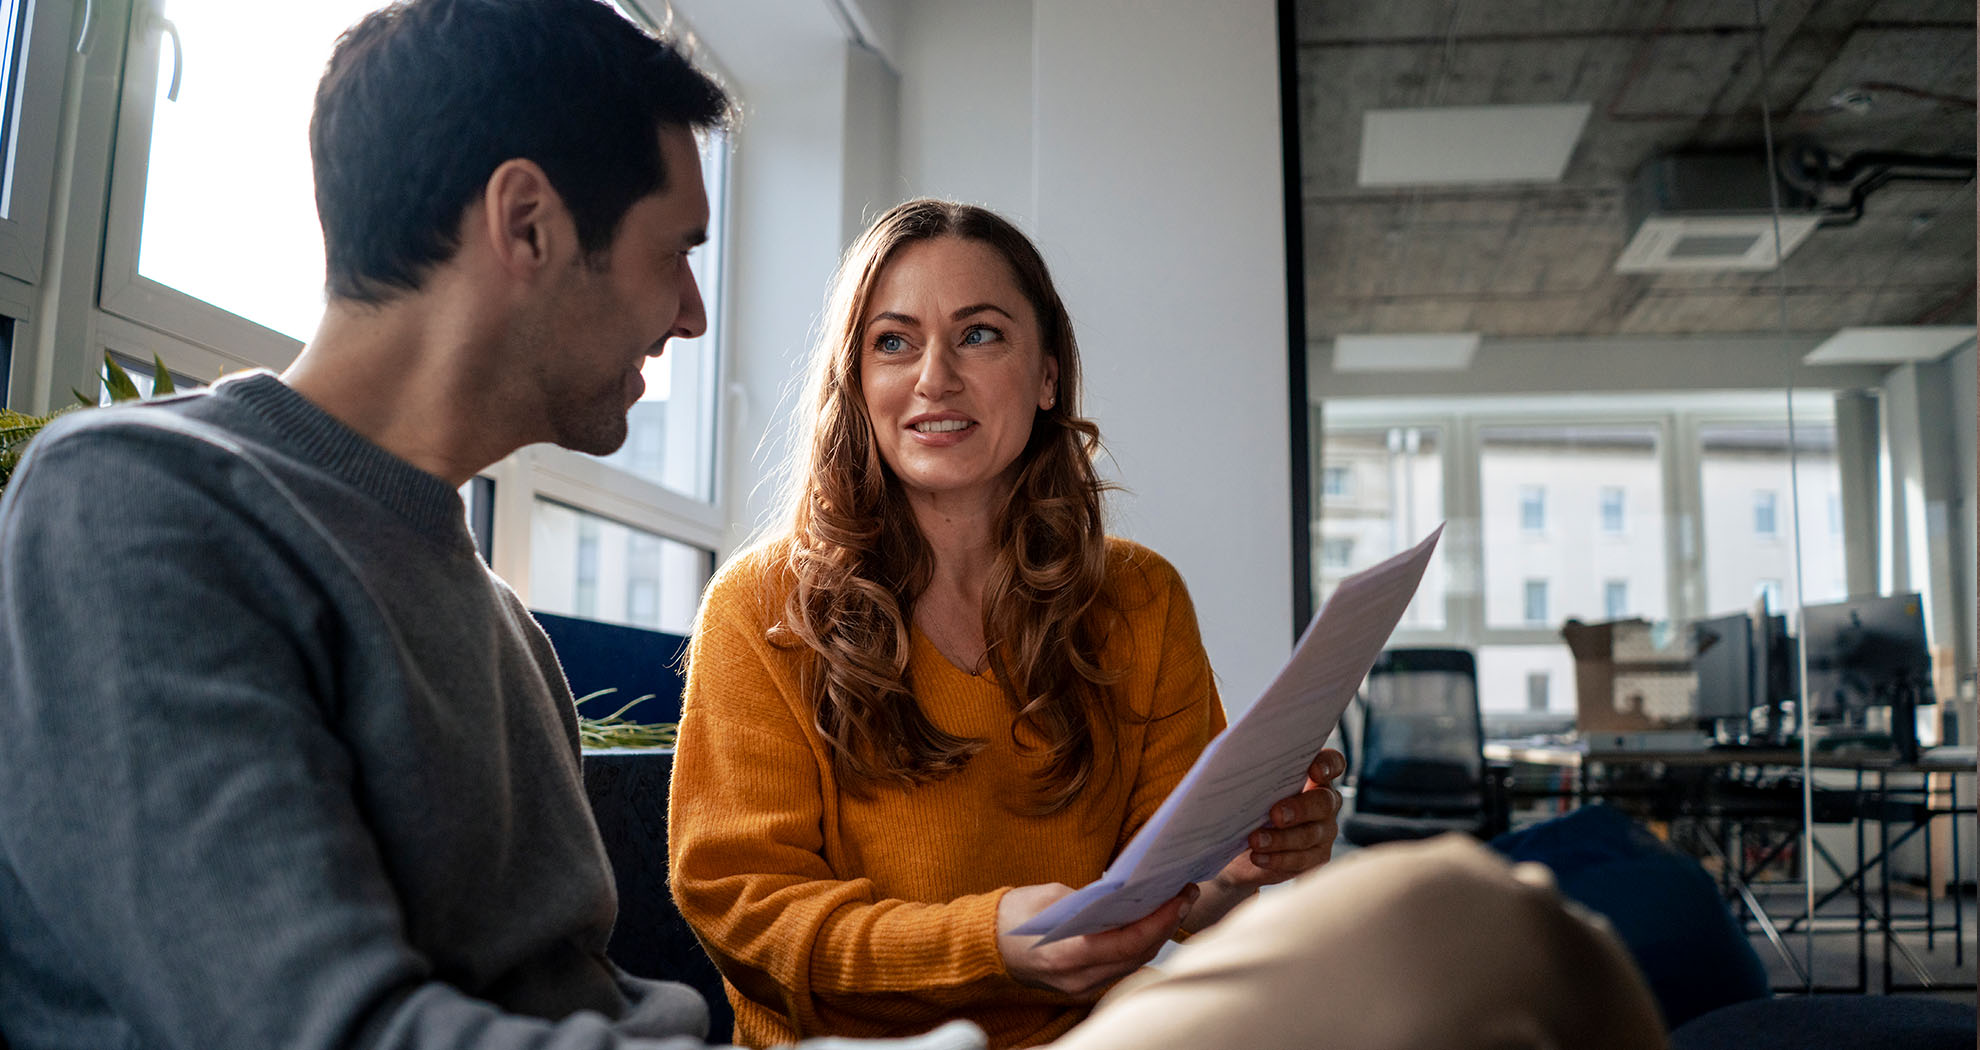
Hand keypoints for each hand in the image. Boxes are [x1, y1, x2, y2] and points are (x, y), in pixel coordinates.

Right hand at [995, 881, 1196, 998]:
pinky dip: (1139, 945)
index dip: (1160, 920)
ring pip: (1133, 964)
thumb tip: (1131, 894)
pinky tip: (1151, 923)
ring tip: (1175, 905)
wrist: (983, 943)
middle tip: (1185, 894)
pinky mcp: (1082, 986)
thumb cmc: (1014, 914)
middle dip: (1167, 924)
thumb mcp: (1054, 896)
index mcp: (1068, 954)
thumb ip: (1093, 901)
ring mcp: (1080, 987)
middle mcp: (1078, 978)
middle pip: (1138, 955)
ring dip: (1157, 935)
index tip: (1179, 895)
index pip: (1129, 942)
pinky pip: (1120, 967)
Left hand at [1215, 747, 1346, 890]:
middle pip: (1324, 802)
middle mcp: (1324, 801)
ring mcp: (1324, 830)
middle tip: (1275, 815)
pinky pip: (1302, 859)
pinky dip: (1278, 859)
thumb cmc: (1246, 805)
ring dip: (1281, 838)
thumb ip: (1252, 775)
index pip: (1332, 763)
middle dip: (1300, 808)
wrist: (1239, 849)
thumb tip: (1231, 766)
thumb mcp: (1248, 787)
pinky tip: (1258, 857)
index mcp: (1312, 776)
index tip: (1313, 770)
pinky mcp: (1316, 857)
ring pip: (1311, 834)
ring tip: (1255, 840)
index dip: (1328, 765)